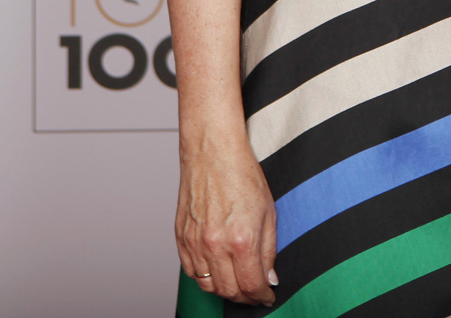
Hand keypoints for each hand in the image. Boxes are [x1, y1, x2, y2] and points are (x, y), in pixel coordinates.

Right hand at [176, 133, 277, 305]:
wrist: (213, 154)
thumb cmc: (242, 176)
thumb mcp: (269, 212)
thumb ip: (269, 250)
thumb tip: (269, 278)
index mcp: (241, 239)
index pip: (251, 285)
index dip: (261, 296)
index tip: (267, 296)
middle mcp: (215, 245)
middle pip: (229, 290)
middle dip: (245, 298)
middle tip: (255, 294)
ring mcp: (195, 243)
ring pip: (208, 285)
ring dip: (225, 290)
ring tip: (238, 285)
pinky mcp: (181, 238)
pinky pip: (191, 272)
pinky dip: (205, 278)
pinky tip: (217, 272)